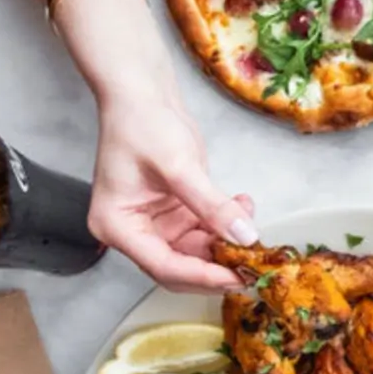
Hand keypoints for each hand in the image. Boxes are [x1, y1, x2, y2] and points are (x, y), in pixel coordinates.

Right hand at [90, 88, 256, 290]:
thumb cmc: (142, 124)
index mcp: (117, 226)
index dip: (202, 276)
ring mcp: (156, 223)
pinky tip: (243, 205)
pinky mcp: (176, 212)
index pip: (163, 266)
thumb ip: (212, 205)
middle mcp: (134, 231)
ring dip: (228, 241)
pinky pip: (205, 230)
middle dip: (218, 266)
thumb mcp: (178, 166)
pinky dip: (227, 223)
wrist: (143, 95)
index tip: (238, 278)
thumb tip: (245, 237)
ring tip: (250, 219)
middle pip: (180, 266)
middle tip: (255, 265)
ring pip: (198, 251)